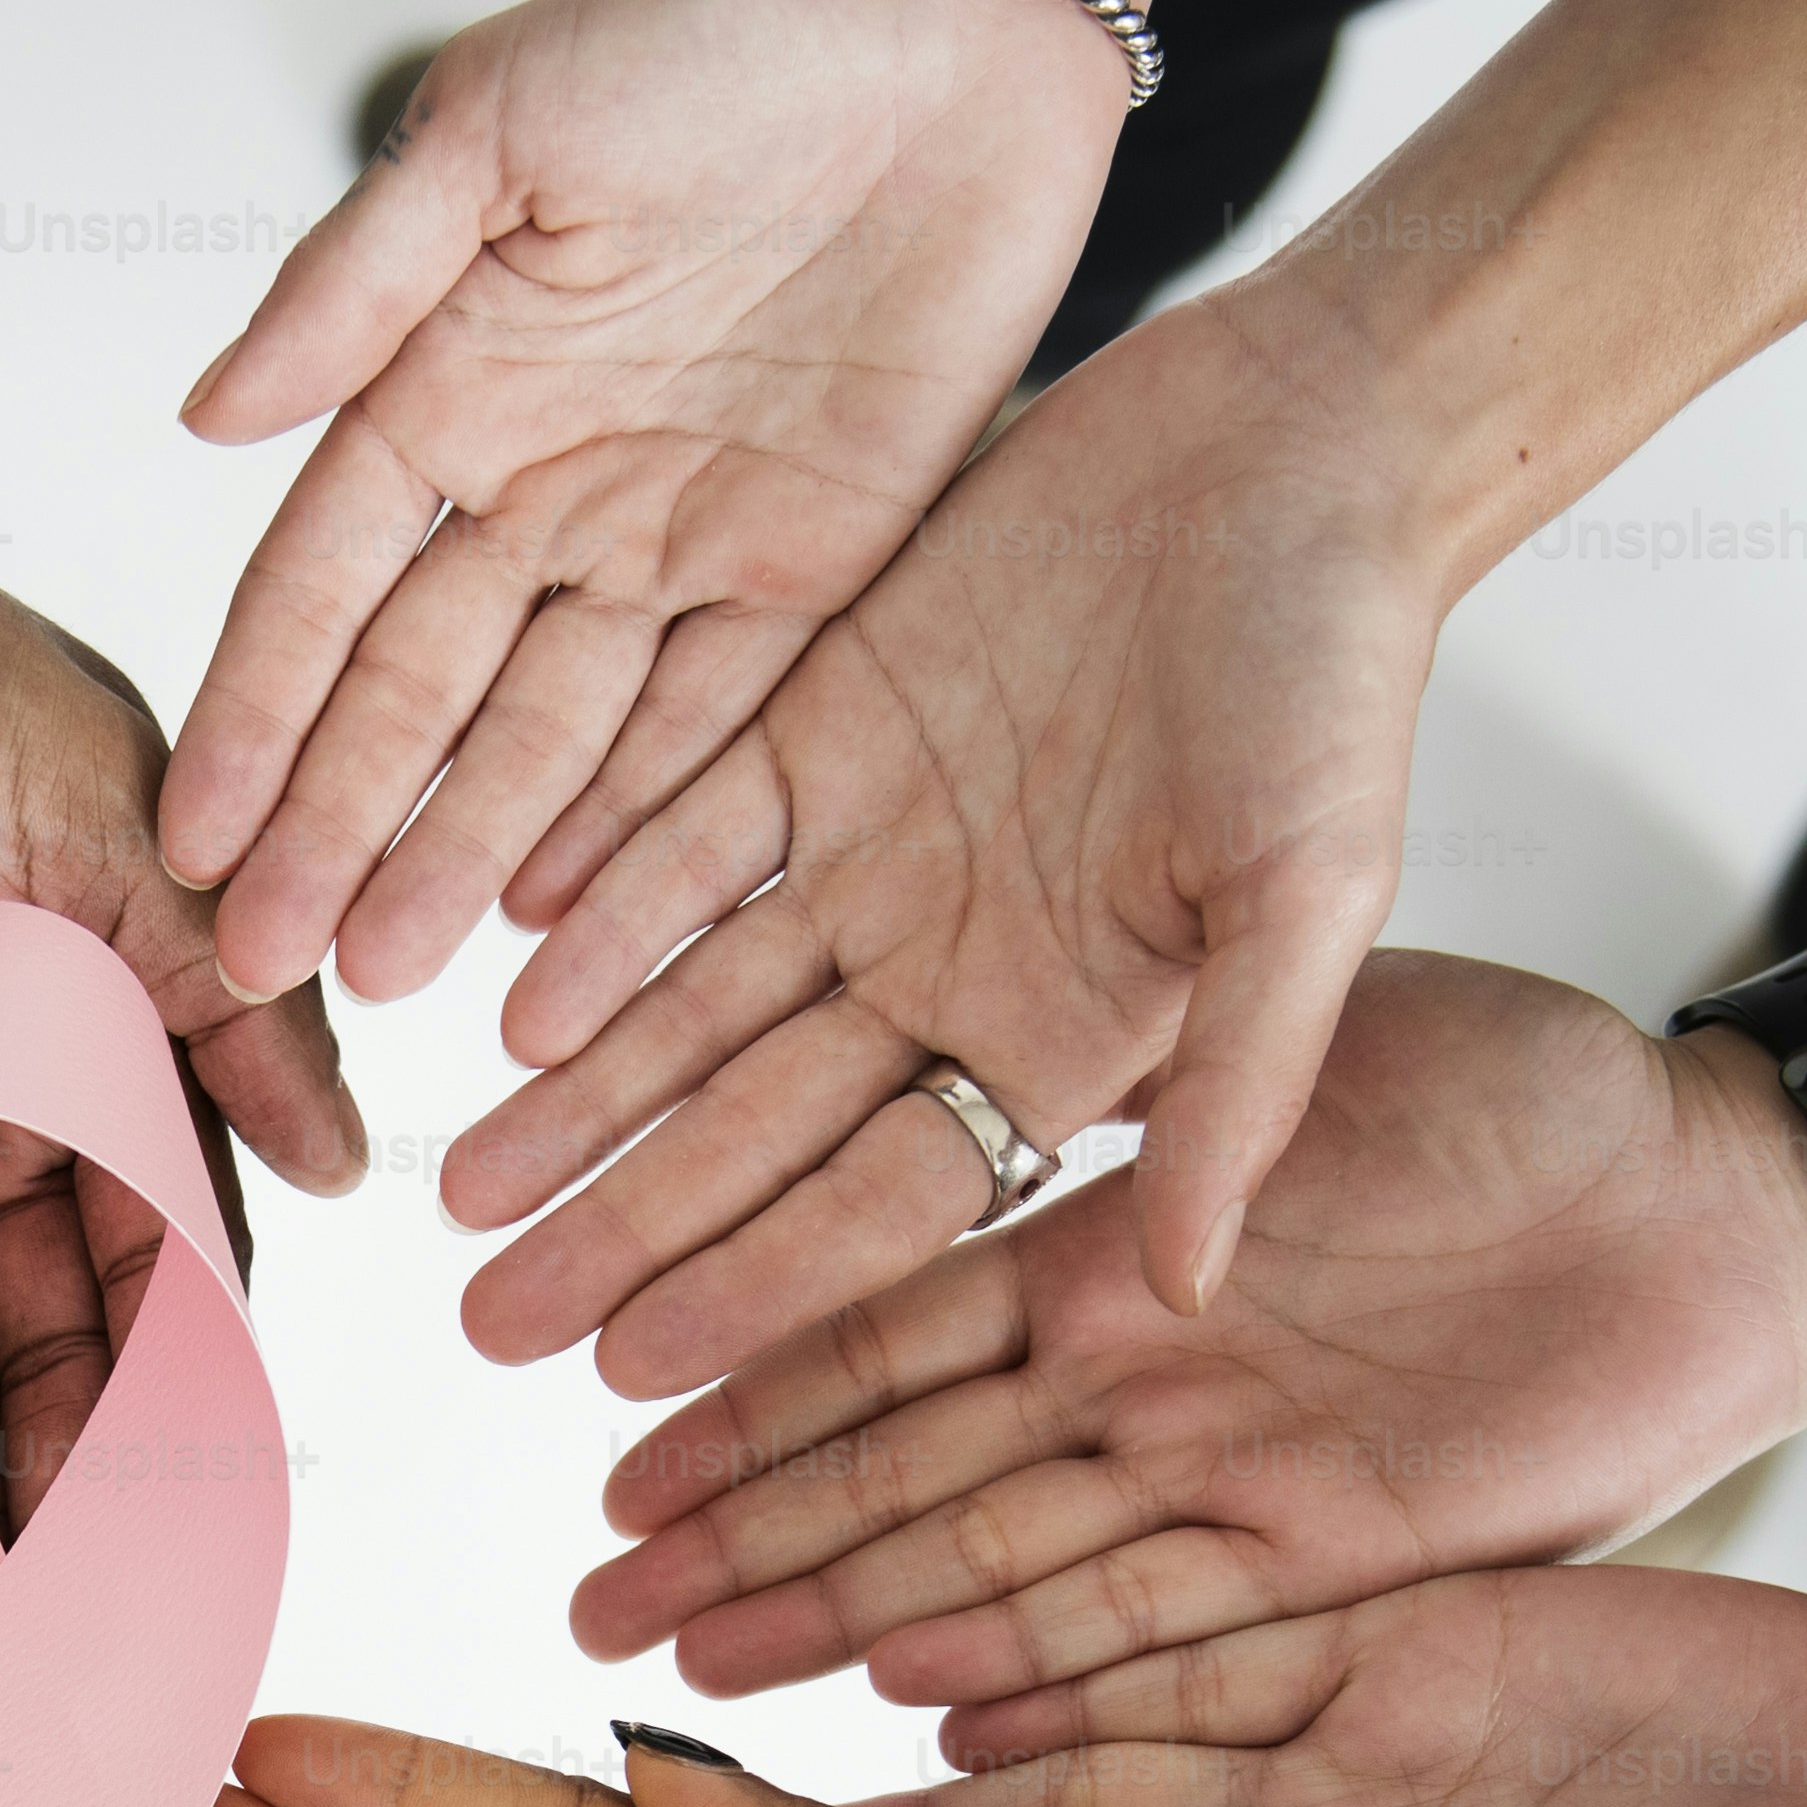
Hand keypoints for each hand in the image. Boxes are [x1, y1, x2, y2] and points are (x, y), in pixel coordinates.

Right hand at [159, 0, 1143, 1013]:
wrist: (946, 14)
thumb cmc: (715, 24)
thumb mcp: (497, 123)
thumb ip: (354, 278)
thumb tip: (208, 418)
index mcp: (452, 386)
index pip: (322, 589)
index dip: (256, 716)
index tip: (192, 839)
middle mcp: (548, 482)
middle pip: (419, 695)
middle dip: (339, 831)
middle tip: (270, 966)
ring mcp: (672, 535)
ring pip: (550, 736)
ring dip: (465, 856)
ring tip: (389, 975)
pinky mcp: (807, 561)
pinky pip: (711, 722)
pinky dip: (638, 821)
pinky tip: (559, 918)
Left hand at [441, 281, 1449, 1347]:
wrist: (1303, 439)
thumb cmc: (1340, 664)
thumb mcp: (1311, 895)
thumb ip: (1237, 1093)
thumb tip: (1189, 1297)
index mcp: (1063, 1035)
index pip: (877, 1199)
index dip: (756, 1282)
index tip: (635, 1367)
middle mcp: (949, 965)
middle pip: (753, 1128)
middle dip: (624, 1225)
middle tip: (492, 1322)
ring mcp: (874, 850)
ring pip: (692, 1002)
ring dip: (579, 1097)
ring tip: (466, 1194)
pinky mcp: (819, 723)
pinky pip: (680, 838)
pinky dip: (597, 914)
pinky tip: (504, 1001)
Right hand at [573, 958, 1806, 1712]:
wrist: (1723, 1205)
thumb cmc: (1539, 1091)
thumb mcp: (1317, 1025)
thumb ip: (1161, 1091)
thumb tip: (986, 1072)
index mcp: (1116, 1254)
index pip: (886, 1335)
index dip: (749, 1399)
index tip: (616, 1451)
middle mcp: (1139, 1381)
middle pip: (903, 1476)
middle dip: (747, 1547)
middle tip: (598, 1610)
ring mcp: (1223, 1475)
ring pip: (995, 1561)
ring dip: (846, 1621)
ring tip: (705, 1671)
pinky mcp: (1332, 1555)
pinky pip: (1159, 1620)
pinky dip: (1042, 1666)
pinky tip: (921, 1706)